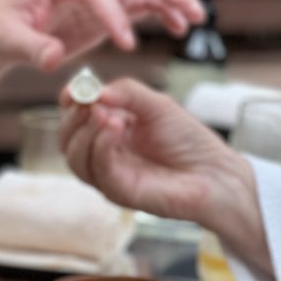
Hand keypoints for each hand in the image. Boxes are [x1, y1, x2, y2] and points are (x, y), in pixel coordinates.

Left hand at [0, 0, 204, 73]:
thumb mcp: (6, 41)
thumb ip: (30, 49)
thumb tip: (52, 59)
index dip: (113, 15)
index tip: (125, 46)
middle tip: (190, 8)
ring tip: (195, 19)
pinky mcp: (104, 9)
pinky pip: (139, 4)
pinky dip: (161, 12)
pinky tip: (179, 29)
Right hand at [59, 78, 232, 220]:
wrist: (212, 172)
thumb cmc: (187, 140)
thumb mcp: (156, 104)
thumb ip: (126, 92)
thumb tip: (94, 91)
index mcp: (110, 129)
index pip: (76, 116)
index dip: (70, 102)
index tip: (73, 90)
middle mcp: (103, 152)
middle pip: (67, 138)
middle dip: (73, 117)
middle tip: (89, 102)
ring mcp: (108, 173)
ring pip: (74, 156)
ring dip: (84, 132)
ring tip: (105, 114)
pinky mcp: (116, 191)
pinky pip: (97, 169)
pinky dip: (100, 146)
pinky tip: (115, 129)